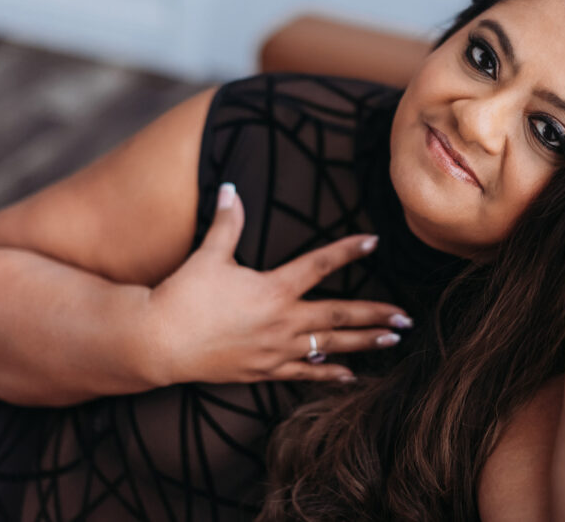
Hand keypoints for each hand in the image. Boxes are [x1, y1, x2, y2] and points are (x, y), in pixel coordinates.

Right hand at [146, 183, 411, 385]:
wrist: (157, 343)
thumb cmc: (183, 296)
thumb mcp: (208, 254)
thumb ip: (228, 222)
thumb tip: (230, 188)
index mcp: (273, 289)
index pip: (319, 264)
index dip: (348, 251)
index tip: (375, 242)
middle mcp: (282, 321)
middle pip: (339, 316)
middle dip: (376, 314)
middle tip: (407, 317)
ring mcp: (275, 350)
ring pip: (331, 347)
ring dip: (364, 343)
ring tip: (394, 340)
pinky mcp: (263, 370)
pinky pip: (304, 373)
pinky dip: (330, 375)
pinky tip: (352, 376)